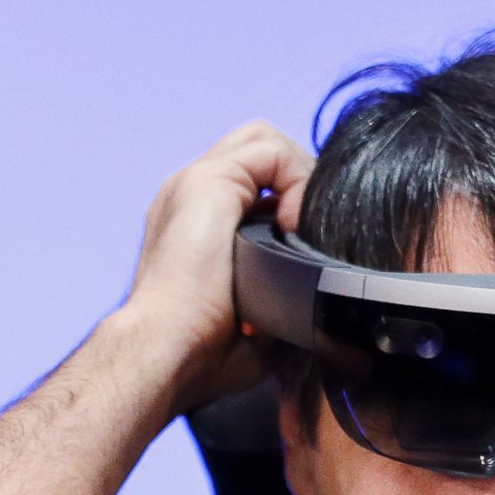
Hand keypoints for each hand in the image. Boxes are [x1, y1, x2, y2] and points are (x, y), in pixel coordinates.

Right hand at [0, 121, 311, 494]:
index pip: (257, 178)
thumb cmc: (206, 353)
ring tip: (300, 229)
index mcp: (199, 223)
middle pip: (260, 149)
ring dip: (298, 179)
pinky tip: (292, 226)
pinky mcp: (205, 182)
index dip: (293, 198)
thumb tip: (328, 301)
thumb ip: (284, 289)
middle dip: (297, 181)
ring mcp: (194, 183)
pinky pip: (271, 151)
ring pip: (265, 141)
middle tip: (308, 231)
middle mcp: (192, 195)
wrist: (166, 351)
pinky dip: (296, 181)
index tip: (308, 244)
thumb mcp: (257, 314)